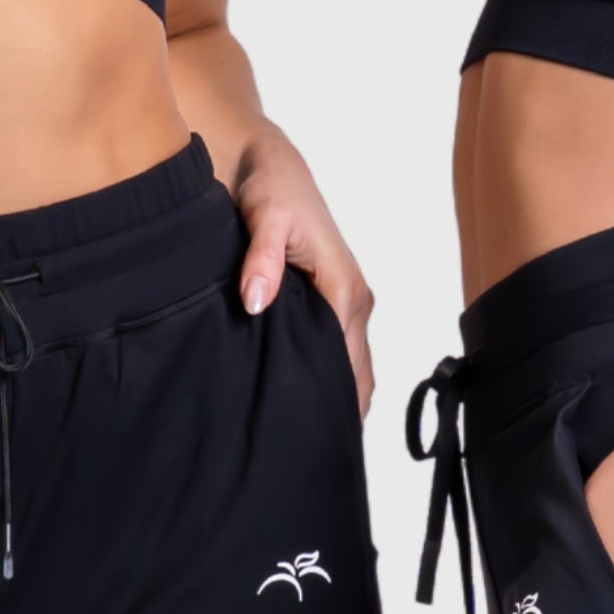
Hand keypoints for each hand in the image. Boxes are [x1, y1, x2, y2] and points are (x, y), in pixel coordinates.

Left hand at [231, 124, 376, 413]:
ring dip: (333, 398)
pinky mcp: (330, 304)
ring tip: (301, 439)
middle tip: (303, 453)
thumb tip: (256, 302)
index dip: (334, 405)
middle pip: (357, 376)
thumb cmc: (269, 186)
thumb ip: (261, 259)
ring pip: (349, 368)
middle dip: (337, 412)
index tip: (313, 439)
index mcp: (346, 291)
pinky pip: (336, 354)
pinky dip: (326, 379)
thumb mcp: (264, 215)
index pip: (349, 366)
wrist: (268, 161)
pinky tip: (300, 404)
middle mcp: (354, 303)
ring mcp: (345, 306)